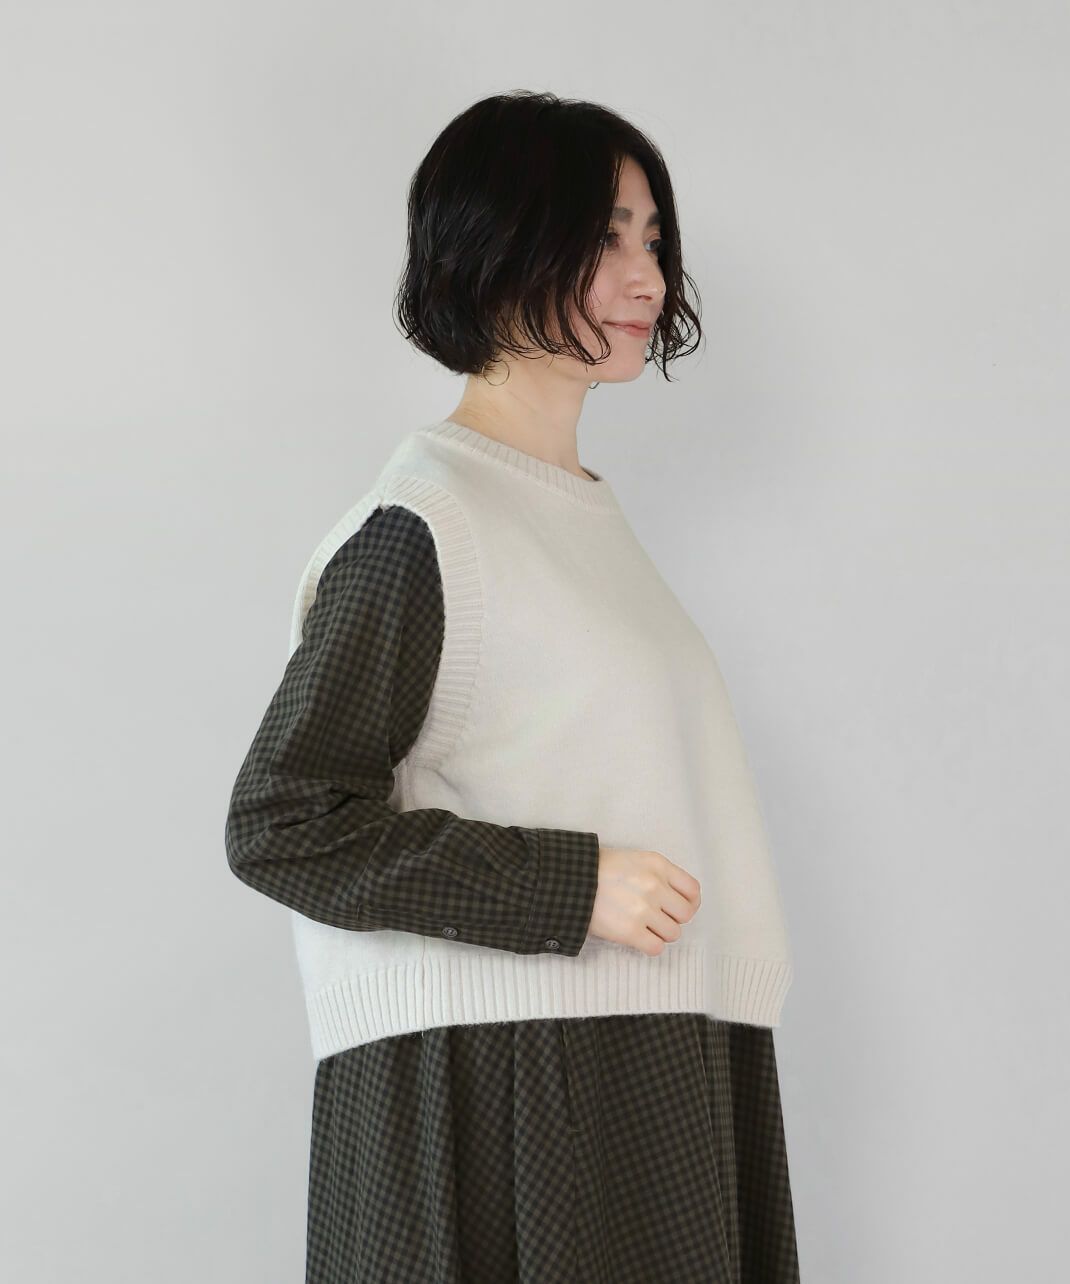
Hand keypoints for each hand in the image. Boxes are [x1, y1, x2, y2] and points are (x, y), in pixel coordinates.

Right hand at [587, 847, 701, 955]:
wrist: (569, 880)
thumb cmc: (600, 870)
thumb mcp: (636, 859)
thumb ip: (660, 874)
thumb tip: (680, 899)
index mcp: (658, 865)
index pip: (693, 890)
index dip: (689, 902)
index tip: (679, 908)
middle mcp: (655, 886)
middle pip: (686, 914)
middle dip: (674, 918)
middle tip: (657, 917)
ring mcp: (643, 909)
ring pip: (673, 933)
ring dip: (661, 933)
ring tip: (644, 927)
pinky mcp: (630, 931)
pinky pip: (656, 948)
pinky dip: (650, 946)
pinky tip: (638, 938)